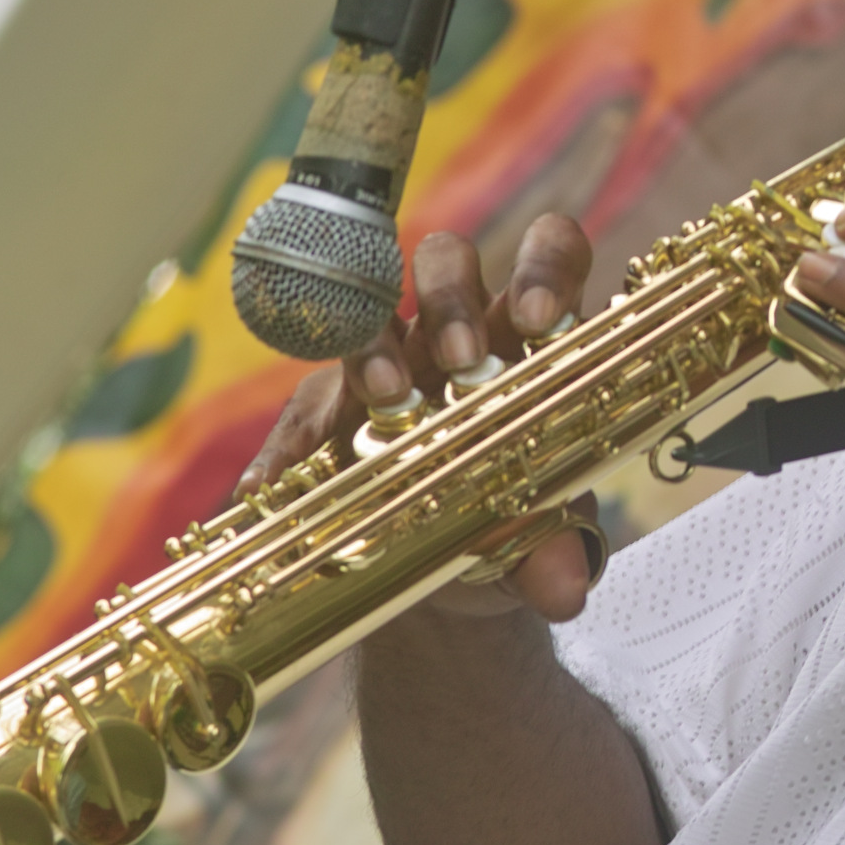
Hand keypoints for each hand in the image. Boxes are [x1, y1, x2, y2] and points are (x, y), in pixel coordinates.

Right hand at [237, 212, 601, 621]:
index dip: (544, 267)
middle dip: (451, 299)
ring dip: (373, 349)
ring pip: (371, 315)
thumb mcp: (539, 539)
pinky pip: (299, 418)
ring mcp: (385, 367)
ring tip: (384, 400)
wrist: (446, 573)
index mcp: (528, 339)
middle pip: (448, 262)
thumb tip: (565, 588)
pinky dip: (290, 451)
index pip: (550, 256)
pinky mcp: (325, 416)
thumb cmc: (511, 518)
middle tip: (459, 359)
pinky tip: (278, 485)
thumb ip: (555, 551)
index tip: (539, 318)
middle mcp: (455, 334)